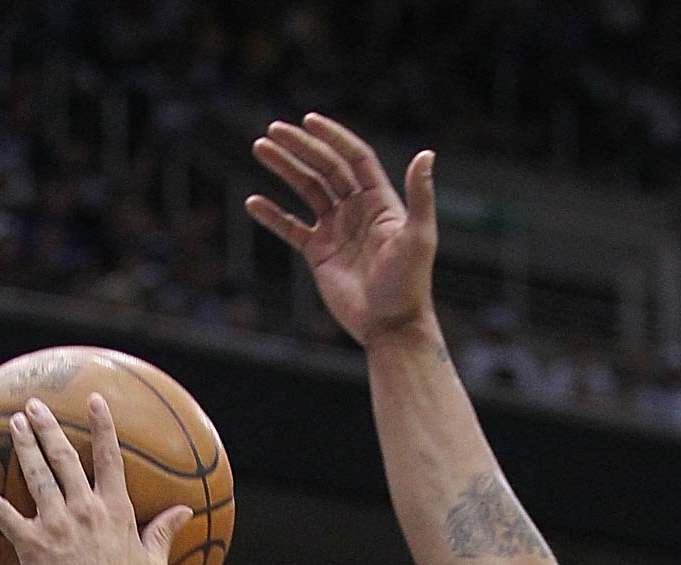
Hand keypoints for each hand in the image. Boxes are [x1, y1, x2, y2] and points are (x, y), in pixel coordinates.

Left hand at [0, 397, 188, 564]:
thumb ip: (163, 533)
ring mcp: (58, 526)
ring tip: (14, 422)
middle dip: (49, 427)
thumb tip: (184, 512)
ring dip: (24, 444)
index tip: (94, 400)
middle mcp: (86, 511)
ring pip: (37, 474)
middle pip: (65, 457)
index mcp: (117, 512)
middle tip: (35, 406)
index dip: (102, 426)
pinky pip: (2, 512)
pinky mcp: (32, 546)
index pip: (110, 458)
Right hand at [247, 114, 437, 345]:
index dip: (333, 137)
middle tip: (273, 130)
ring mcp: (336, 230)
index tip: (308, 120)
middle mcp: (357, 210)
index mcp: (379, 200)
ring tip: (261, 149)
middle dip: (300, 147)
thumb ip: (420, 195)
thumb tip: (427, 153)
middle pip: (325, 168)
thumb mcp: (418, 236)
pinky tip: (253, 202)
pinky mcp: (319, 255)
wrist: (390, 326)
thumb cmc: (409, 284)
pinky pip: (291, 228)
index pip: (353, 157)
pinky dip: (273, 215)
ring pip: (306, 190)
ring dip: (284, 168)